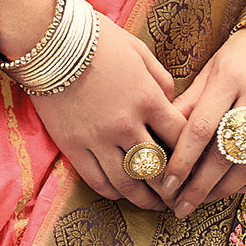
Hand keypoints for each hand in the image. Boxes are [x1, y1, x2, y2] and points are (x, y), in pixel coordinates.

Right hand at [29, 15, 186, 210]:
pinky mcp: (74, 147)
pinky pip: (98, 180)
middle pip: (158, 168)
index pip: (180, 137)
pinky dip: (114, 192)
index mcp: (148, 99)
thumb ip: (161, 81)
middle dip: (172, 186)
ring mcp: (98, 139)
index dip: (192, 154)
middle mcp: (126, 124)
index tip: (195, 164)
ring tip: (155, 204)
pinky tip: (123, 194)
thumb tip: (171, 103)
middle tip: (180, 195)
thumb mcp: (140, 53)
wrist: (50, 43)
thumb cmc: (98, 41)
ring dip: (145, 198)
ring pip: (129, 182)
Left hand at [160, 26, 245, 216]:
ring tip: (203, 201)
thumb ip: (186, 106)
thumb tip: (157, 142)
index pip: (200, 130)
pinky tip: (238, 190)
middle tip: (179, 207)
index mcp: (229, 78)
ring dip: (224, 190)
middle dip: (198, 187)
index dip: (181, 163)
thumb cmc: (236, 59)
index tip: (165, 186)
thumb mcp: (208, 73)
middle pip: (224, 153)